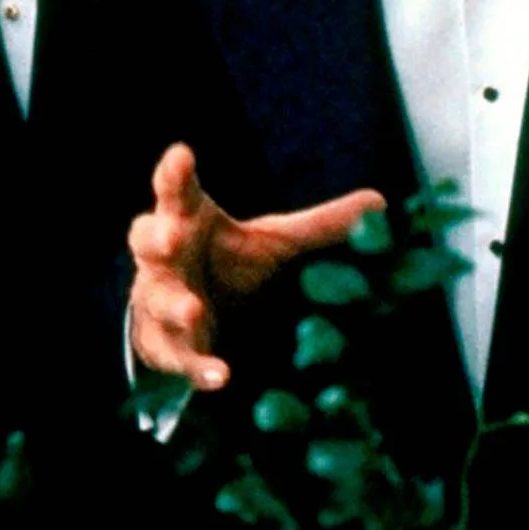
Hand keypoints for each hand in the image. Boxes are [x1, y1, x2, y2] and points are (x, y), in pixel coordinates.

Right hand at [128, 143, 386, 389]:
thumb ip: (318, 227)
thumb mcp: (272, 242)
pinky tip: (220, 375)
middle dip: (157, 237)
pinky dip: (197, 366)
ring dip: (174, 304)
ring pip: (157, 299)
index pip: (176, 190)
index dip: (175, 172)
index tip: (182, 154)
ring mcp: (159, 299)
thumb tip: (380, 203)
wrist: (189, 316)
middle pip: (147, 237)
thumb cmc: (225, 262)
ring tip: (194, 309)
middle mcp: (165, 255)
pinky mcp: (165, 345)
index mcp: (187, 218)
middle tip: (172, 238)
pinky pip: (177, 356)